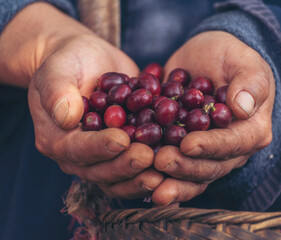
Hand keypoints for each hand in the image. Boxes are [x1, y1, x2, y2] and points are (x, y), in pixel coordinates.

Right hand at [0, 3, 162, 198]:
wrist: (88, 61)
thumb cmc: (68, 62)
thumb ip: (58, 92)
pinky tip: (177, 165)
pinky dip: (156, 170)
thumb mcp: (58, 69)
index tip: (122, 140)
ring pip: (121, 177)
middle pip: (101, 170)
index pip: (77, 149)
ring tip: (164, 169)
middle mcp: (78, 157)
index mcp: (55, 139)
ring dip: (142, 176)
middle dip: (126, 165)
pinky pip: (138, 170)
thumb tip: (67, 117)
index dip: (100, 147)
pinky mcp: (125, 155)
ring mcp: (103, 159)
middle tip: (149, 156)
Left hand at [152, 31, 274, 204]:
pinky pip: (173, 173)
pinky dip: (156, 178)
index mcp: (253, 130)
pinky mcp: (186, 156)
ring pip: (192, 177)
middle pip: (211, 167)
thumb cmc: (230, 56)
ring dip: (170, 181)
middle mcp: (233, 150)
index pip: (233, 143)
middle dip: (185, 166)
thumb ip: (250, 83)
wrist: (206, 58)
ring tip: (147, 180)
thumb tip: (242, 108)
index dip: (211, 146)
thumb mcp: (243, 60)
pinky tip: (137, 180)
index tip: (188, 144)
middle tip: (159, 160)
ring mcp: (208, 156)